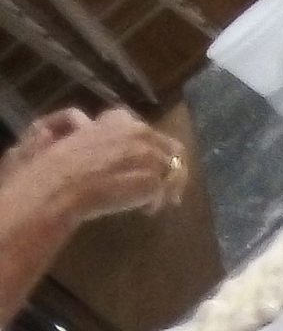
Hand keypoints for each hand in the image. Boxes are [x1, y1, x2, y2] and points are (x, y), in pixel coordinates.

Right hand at [8, 107, 183, 222]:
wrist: (60, 184)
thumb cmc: (62, 163)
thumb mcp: (81, 134)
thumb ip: (106, 135)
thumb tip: (119, 147)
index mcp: (121, 120)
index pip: (151, 133)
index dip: (154, 149)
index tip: (150, 164)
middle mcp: (140, 133)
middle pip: (172, 150)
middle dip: (170, 169)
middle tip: (168, 188)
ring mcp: (149, 156)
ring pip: (174, 172)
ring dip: (167, 187)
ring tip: (158, 202)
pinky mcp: (153, 180)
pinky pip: (165, 192)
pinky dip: (157, 202)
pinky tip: (146, 210)